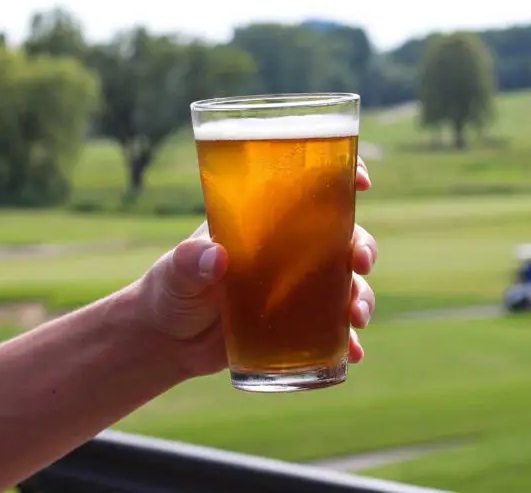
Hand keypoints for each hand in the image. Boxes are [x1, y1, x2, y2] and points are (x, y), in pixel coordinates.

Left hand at [133, 157, 376, 378]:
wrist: (167, 340)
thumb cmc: (171, 289)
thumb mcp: (177, 271)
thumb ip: (191, 260)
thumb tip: (216, 255)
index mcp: (269, 222)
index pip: (312, 190)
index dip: (344, 178)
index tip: (362, 182)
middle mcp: (293, 251)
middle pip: (344, 238)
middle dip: (363, 247)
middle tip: (361, 263)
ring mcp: (300, 289)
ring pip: (348, 285)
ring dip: (362, 297)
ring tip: (358, 317)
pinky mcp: (299, 326)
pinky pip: (335, 331)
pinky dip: (349, 341)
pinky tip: (353, 353)